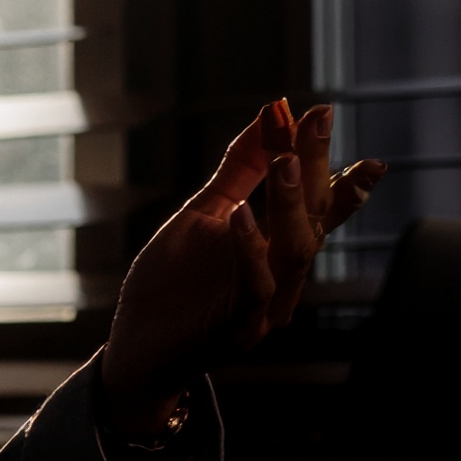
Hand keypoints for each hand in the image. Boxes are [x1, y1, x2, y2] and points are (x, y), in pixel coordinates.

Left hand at [99, 99, 385, 436]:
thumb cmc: (169, 284)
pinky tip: (240, 215)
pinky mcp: (235, 328)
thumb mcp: (202, 215)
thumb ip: (237, 172)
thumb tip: (267, 116)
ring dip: (290, 202)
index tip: (323, 112)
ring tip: (284, 158)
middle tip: (315, 122)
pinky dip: (249, 248)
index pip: (316, 204)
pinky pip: (254, 286)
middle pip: (314, 219)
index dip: (326, 160)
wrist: (134, 347)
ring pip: (293, 251)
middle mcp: (281, 279)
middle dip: (315, 168)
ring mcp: (262, 307)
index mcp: (277, 251)